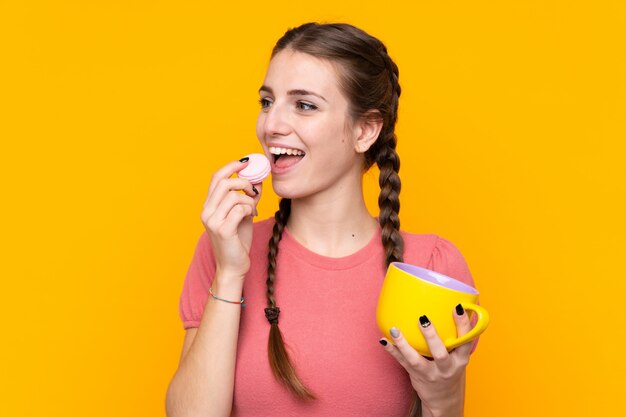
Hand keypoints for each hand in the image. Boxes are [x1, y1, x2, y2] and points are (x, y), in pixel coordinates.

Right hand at [201, 159, 261, 277]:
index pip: (216, 178)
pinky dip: (250, 209)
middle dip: (244, 182)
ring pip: (234, 195)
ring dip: (249, 200)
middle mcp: (207, 212)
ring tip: (253, 209)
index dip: (231, 167)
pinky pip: (240, 208)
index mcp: (209, 206)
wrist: (234, 267)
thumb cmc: (238, 242)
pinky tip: (252, 216)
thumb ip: (247, 198)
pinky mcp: (223, 230)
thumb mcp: (243, 215)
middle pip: (224, 183)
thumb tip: (258, 179)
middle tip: (254, 191)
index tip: (245, 162)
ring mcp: (213, 221)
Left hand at [379, 305, 472, 416]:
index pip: (465, 341)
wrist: (444, 399)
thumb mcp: (459, 355)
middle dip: (432, 336)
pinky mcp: (415, 375)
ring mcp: (430, 373)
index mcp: (461, 359)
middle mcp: (447, 368)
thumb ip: (455, 336)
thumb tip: (453, 303)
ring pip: (416, 360)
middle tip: (423, 318)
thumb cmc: (450, 369)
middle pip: (440, 353)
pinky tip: (384, 340)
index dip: (463, 325)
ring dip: (404, 344)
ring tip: (395, 329)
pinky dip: (392, 350)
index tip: (458, 307)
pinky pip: (402, 362)